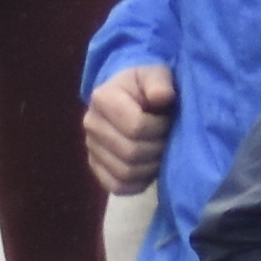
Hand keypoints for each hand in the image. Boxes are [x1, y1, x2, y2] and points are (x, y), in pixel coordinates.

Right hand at [82, 62, 177, 197]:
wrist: (132, 94)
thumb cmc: (147, 84)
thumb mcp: (157, 74)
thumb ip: (160, 82)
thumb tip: (162, 96)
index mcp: (103, 99)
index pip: (136, 127)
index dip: (160, 128)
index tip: (169, 119)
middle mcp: (91, 124)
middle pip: (130, 153)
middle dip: (158, 148)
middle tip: (168, 139)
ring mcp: (91, 147)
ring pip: (125, 173)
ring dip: (151, 167)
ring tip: (161, 152)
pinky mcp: (96, 165)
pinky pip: (116, 186)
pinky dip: (138, 183)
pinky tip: (150, 169)